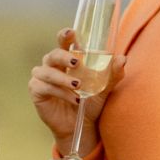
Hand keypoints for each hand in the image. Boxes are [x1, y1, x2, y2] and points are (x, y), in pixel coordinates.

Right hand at [28, 28, 126, 150]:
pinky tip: (73, 99)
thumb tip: (123, 58)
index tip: (71, 32)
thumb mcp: (104, 89)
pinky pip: (44, 87)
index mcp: (67, 60)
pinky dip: (60, 92)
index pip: (63, 42)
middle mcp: (52, 66)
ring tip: (78, 86)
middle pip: (53, 54)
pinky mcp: (37, 91)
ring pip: (47, 71)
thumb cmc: (91, 103)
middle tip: (77, 63)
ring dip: (63, 78)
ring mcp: (42, 78)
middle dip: (64, 56)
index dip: (64, 35)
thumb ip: (113, 74)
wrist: (82, 127)